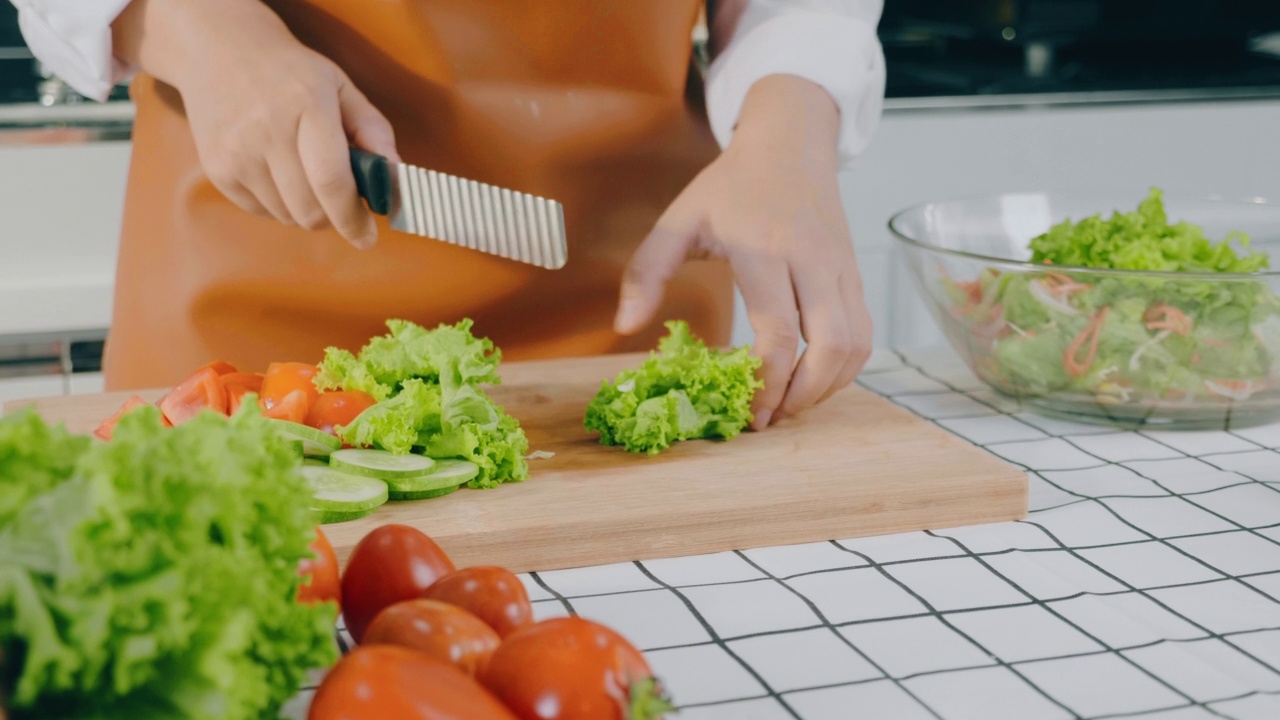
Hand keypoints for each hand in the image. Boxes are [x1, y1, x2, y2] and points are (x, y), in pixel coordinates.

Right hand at [113, 0, 398, 247]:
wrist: (219, 50)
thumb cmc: (291, 73)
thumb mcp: (341, 87)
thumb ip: (374, 131)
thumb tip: (394, 179)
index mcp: (306, 106)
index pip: (332, 182)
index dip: (353, 219)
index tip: (367, 237)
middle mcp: (266, 131)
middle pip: (310, 211)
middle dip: (335, 217)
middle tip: (342, 201)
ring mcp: (236, 154)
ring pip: (287, 217)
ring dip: (307, 211)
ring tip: (306, 176)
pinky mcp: (217, 170)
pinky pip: (262, 211)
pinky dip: (280, 205)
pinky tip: (278, 172)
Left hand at [614, 75, 871, 428]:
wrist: (791, 143)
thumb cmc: (731, 185)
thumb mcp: (678, 219)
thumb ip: (647, 271)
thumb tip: (624, 326)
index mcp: (763, 249)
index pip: (777, 332)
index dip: (767, 382)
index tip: (748, 413)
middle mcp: (811, 260)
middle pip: (829, 346)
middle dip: (804, 396)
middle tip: (772, 419)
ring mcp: (840, 268)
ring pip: (855, 345)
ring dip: (828, 388)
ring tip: (791, 405)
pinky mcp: (855, 275)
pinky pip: (864, 333)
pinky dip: (845, 368)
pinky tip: (814, 380)